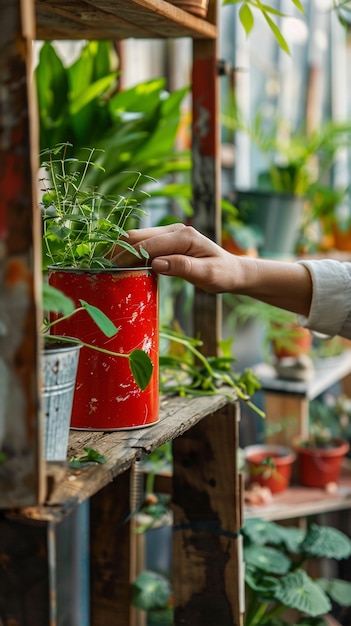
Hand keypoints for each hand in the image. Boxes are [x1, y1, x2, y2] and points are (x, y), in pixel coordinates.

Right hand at [112, 223, 241, 293]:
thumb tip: (156, 264)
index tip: (113, 271)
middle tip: (103, 270)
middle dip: (119, 252)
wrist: (232, 270)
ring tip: (107, 268)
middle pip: (137, 236)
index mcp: (184, 236)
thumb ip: (183, 268)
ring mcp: (169, 234)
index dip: (128, 257)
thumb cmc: (223, 274)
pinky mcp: (166, 242)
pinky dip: (130, 254)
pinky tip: (121, 266)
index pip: (148, 245)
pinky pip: (143, 245)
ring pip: (136, 239)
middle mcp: (175, 230)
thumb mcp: (208, 275)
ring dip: (121, 252)